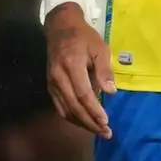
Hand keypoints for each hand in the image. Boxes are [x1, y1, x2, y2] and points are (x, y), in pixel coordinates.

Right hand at [44, 4, 115, 138]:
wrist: (60, 28)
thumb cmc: (84, 37)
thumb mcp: (100, 47)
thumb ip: (104, 70)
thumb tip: (110, 92)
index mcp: (71, 64)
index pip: (82, 94)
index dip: (94, 110)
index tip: (106, 122)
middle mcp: (59, 76)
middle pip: (74, 106)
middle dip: (90, 122)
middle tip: (105, 133)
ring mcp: (52, 82)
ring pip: (66, 110)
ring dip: (82, 123)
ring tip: (98, 131)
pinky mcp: (50, 86)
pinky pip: (60, 107)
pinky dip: (72, 118)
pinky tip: (84, 122)